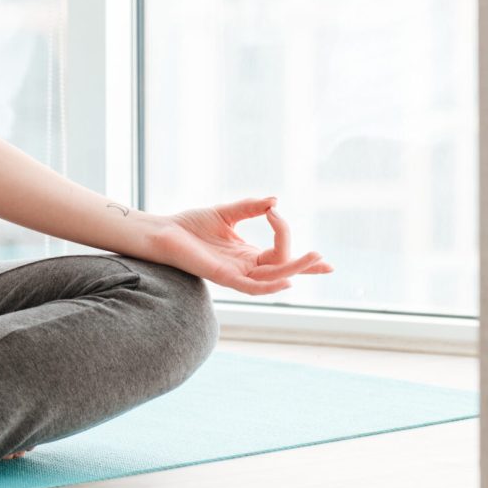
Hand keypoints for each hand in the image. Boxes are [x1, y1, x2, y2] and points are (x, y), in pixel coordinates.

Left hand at [156, 196, 333, 295]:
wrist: (164, 231)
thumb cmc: (190, 226)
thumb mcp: (226, 213)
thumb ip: (250, 207)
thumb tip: (275, 201)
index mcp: (248, 254)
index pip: (281, 256)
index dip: (295, 247)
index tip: (289, 223)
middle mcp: (246, 267)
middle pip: (283, 268)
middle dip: (304, 265)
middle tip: (323, 259)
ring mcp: (236, 273)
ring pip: (273, 278)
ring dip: (295, 270)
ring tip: (315, 260)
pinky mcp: (223, 276)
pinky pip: (251, 286)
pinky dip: (269, 285)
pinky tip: (286, 280)